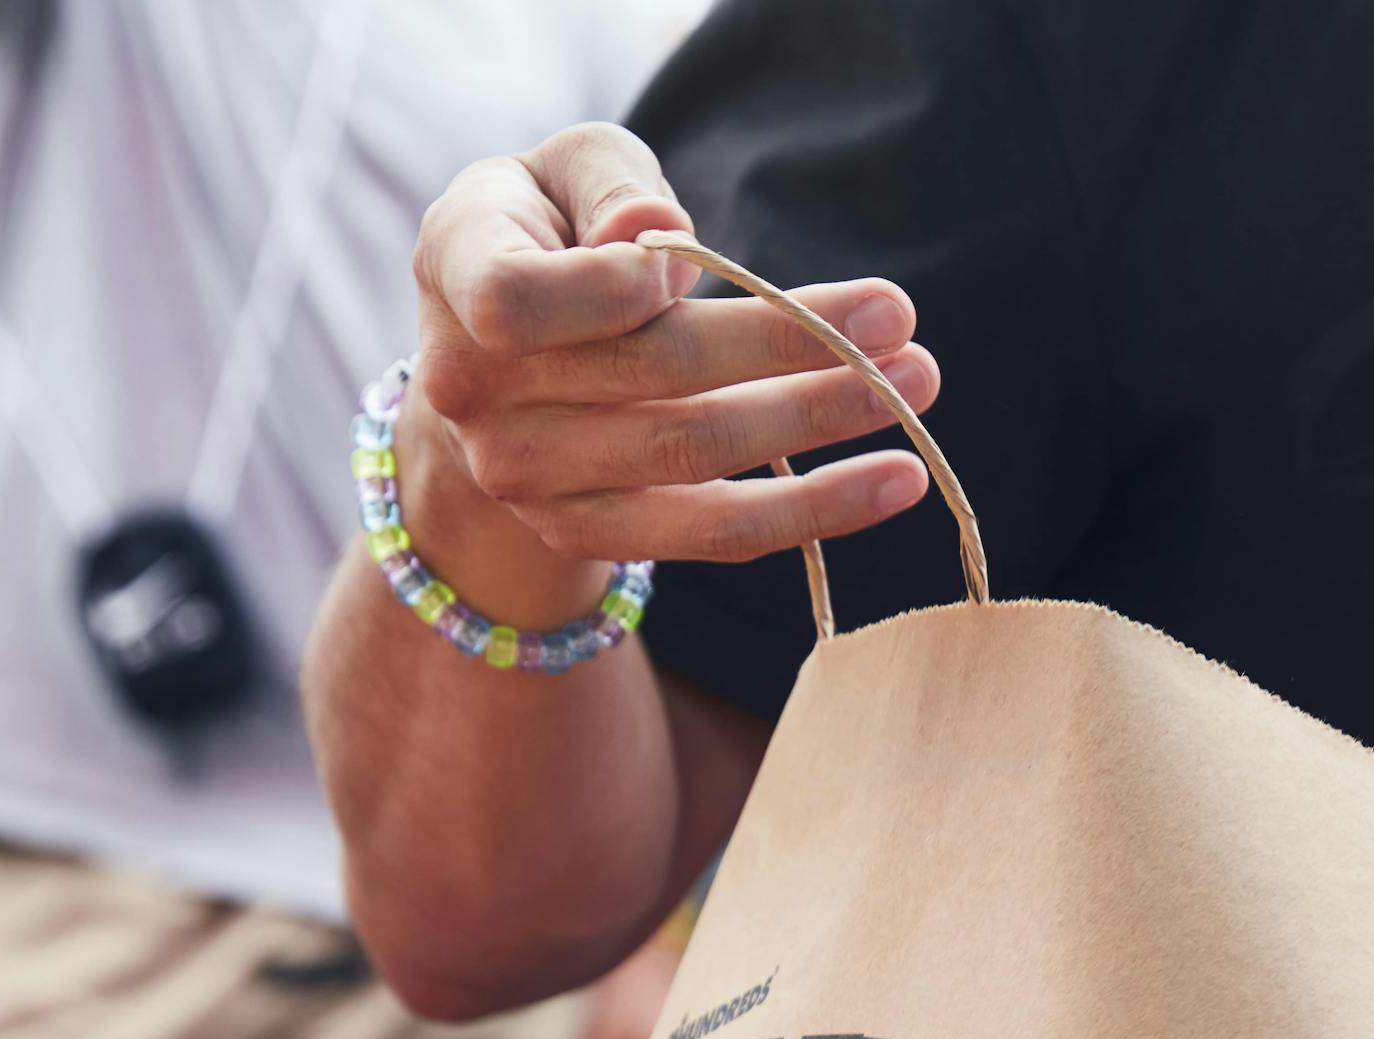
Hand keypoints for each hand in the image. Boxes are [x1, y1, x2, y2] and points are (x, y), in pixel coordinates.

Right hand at [399, 122, 940, 627]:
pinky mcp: (585, 534)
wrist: (489, 356)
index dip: (610, 287)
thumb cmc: (550, 231)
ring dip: (819, 421)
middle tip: (899, 320)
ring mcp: (524, 476)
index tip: (692, 259)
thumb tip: (656, 233)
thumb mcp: (564, 169)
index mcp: (457, 273)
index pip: (521, 299)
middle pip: (649, 377)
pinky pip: (712, 533)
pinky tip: (893, 482)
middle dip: (788, 344)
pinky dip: (811, 511)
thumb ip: (608, 183)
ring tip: (916, 386)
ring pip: (694, 456)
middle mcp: (474, 390)